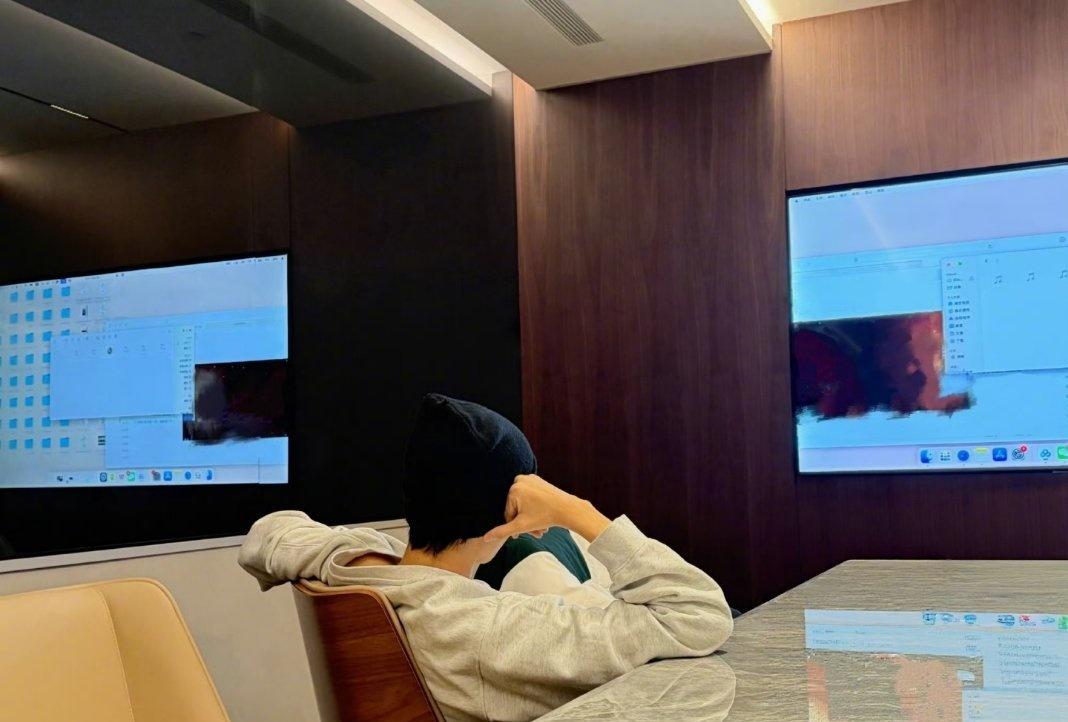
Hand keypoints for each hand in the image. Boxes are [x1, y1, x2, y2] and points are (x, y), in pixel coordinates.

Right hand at [484, 474, 610, 542]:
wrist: (567, 508)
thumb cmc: (545, 517)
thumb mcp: (522, 526)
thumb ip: (502, 531)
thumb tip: (485, 538)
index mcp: (513, 489)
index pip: (509, 513)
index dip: (516, 526)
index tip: (526, 533)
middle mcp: (519, 480)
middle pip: (516, 507)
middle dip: (525, 521)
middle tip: (537, 532)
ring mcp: (529, 478)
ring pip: (523, 502)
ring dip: (529, 515)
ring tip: (541, 525)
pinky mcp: (537, 479)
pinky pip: (530, 495)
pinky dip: (533, 505)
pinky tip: (542, 512)